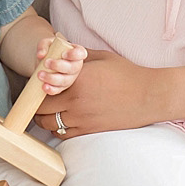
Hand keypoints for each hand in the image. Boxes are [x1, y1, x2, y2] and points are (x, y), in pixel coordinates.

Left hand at [33, 47, 160, 137]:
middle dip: (35, 102)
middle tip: (36, 98)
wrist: (149, 96)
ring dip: (43, 118)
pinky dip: (57, 129)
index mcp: (78, 78)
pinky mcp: (89, 130)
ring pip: (49, 124)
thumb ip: (77, 55)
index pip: (44, 84)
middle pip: (41, 107)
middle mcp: (76, 100)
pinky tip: (59, 122)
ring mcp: (82, 118)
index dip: (36, 84)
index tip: (36, 82)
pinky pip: (63, 134)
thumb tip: (59, 51)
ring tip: (44, 112)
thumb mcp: (101, 57)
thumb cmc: (127, 74)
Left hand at [34, 37, 87, 94]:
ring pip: (65, 81)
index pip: (80, 53)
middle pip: (72, 68)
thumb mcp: (47, 43)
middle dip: (59, 66)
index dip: (74, 55)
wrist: (45, 61)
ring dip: (52, 79)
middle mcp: (76, 66)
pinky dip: (51, 89)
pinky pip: (59, 89)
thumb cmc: (51, 50)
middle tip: (45, 63)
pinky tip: (44, 86)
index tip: (63, 54)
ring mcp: (70, 78)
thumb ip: (43, 46)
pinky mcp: (63, 87)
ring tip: (40, 75)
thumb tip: (40, 55)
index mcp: (76, 52)